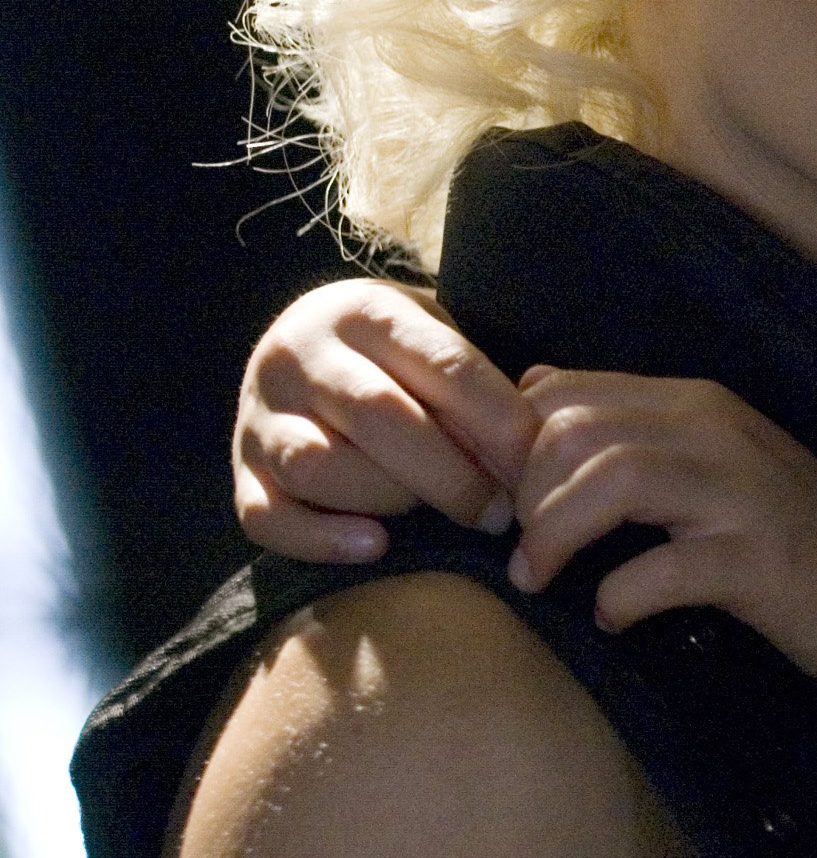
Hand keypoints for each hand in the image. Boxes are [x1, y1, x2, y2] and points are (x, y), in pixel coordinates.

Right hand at [235, 282, 538, 562]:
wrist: (306, 349)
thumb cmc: (398, 358)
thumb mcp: (435, 340)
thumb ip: (477, 383)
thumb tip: (534, 446)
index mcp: (362, 310)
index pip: (442, 363)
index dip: (497, 420)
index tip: (535, 464)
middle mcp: (299, 355)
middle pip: (378, 415)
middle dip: (451, 474)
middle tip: (499, 513)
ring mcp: (259, 415)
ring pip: (315, 464)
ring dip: (388, 498)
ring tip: (435, 519)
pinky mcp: (240, 474)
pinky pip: (267, 517)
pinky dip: (320, 539)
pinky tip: (374, 546)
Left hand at [506, 370, 816, 696]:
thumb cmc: (798, 536)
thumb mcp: (715, 465)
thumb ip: (636, 437)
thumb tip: (532, 406)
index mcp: (696, 404)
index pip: (563, 393)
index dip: (510, 449)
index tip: (504, 506)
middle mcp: (716, 432)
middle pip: (574, 431)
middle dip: (524, 495)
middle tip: (522, 551)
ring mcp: (742, 494)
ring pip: (611, 481)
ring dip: (555, 535)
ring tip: (541, 579)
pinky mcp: (759, 563)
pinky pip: (659, 570)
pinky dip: (617, 598)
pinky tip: (613, 617)